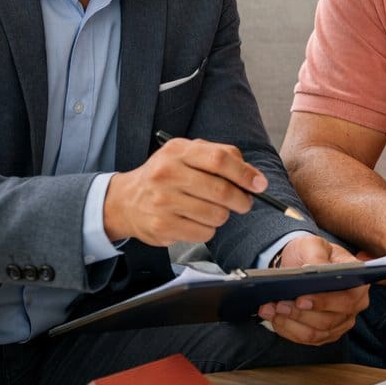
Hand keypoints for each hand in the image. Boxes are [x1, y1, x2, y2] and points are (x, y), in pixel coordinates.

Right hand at [103, 137, 261, 245]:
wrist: (126, 200)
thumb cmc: (166, 176)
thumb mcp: (187, 154)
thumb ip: (221, 156)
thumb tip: (254, 177)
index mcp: (178, 151)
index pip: (220, 159)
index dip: (245, 173)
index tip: (259, 184)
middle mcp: (167, 174)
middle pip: (221, 191)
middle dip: (242, 200)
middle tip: (244, 203)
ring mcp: (163, 201)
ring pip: (216, 215)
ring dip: (222, 216)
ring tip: (211, 210)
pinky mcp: (162, 226)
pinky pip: (204, 233)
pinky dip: (208, 229)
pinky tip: (195, 221)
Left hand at [255, 236, 368, 345]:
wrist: (301, 264)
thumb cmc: (311, 252)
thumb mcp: (313, 245)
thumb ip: (316, 255)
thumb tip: (314, 269)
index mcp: (358, 283)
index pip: (347, 300)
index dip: (324, 303)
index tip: (300, 300)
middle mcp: (353, 306)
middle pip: (328, 321)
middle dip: (300, 315)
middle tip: (279, 304)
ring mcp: (340, 323)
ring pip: (314, 333)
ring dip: (289, 323)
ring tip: (270, 310)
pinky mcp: (325, 334)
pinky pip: (305, 339)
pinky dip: (286, 329)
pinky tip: (273, 317)